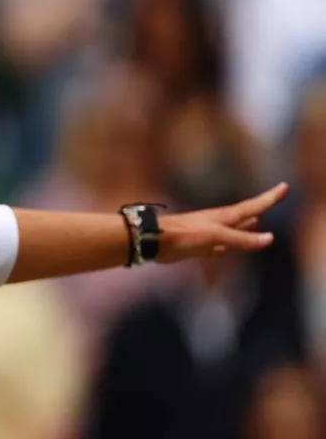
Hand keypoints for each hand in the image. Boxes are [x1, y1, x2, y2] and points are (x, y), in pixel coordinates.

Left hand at [156, 182, 288, 263]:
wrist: (153, 240)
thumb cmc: (184, 234)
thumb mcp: (216, 236)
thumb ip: (241, 238)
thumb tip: (269, 239)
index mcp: (224, 218)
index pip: (252, 206)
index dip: (269, 198)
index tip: (285, 186)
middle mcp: (217, 223)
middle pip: (244, 215)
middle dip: (260, 208)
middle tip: (274, 197)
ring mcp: (206, 234)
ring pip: (231, 231)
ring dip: (245, 228)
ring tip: (257, 223)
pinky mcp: (195, 247)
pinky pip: (215, 247)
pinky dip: (224, 248)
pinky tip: (224, 252)